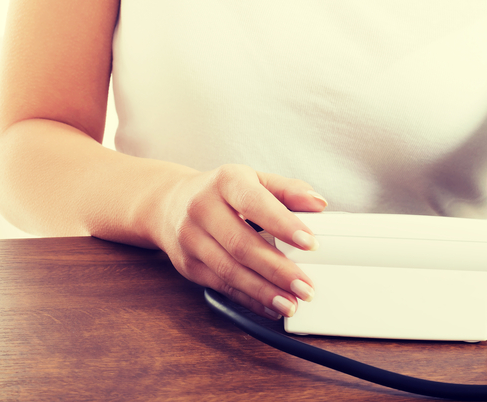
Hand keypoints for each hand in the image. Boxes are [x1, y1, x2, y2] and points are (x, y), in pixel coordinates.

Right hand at [156, 163, 327, 318]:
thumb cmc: (221, 192)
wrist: (168, 203)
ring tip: (292, 303)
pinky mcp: (188, 265)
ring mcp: (191, 238)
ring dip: (264, 291)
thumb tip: (317, 203)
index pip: (255, 202)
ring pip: (230, 271)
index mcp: (225, 180)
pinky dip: (249, 300)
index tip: (310, 243)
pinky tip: (271, 306)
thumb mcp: (253, 179)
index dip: (283, 224)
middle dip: (277, 269)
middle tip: (305, 285)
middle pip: (241, 244)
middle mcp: (202, 208)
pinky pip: (221, 287)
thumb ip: (287, 190)